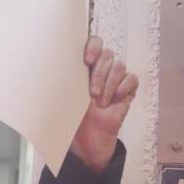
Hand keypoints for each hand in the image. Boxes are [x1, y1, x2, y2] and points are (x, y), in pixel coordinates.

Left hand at [70, 36, 138, 171]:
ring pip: (119, 66)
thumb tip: (51, 65)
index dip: (92, 46)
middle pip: (107, 54)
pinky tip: (115, 100)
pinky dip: (123, 88)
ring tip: (100, 102)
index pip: (93, 43)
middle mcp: (101, 69)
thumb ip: (64, 79)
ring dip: (109, 85)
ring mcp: (115, 79)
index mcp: (83, 67)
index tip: (86, 60)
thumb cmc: (74, 119)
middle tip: (91, 94)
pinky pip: (131, 78)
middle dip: (99, 74)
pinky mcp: (127, 90)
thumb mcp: (65, 97)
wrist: (87, 141)